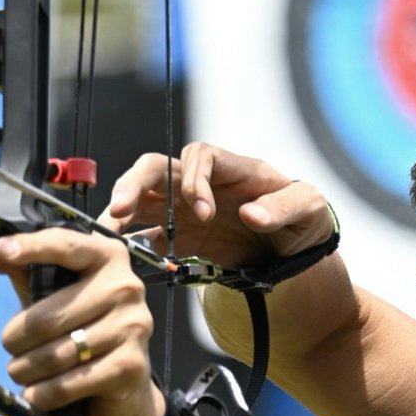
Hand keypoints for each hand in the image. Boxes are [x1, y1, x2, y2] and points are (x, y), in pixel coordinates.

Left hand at [0, 225, 165, 415]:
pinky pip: (68, 384)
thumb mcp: (57, 296)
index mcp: (108, 257)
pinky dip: (43, 394)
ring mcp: (133, 326)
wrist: (127, 388)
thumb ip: (27, 272)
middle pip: (46, 317)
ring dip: (26, 370)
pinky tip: (37, 394)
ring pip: (54, 355)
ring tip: (22, 373)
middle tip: (12, 349)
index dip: (29, 248)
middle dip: (15, 340)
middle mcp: (126, 286)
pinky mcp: (131, 366)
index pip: (64, 245)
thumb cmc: (86, 332)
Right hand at [106, 142, 333, 271]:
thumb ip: (285, 208)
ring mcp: (186, 211)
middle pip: (156, 169)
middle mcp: (203, 184)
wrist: (295, 255)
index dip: (195, 180)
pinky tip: (127, 259)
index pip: (199, 155)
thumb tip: (251, 214)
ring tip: (107, 235)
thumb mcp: (308, 209)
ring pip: (142, 200)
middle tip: (120, 211)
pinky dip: (137, 247)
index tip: (205, 214)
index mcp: (233, 170)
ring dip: (121, 214)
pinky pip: (150, 238)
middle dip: (133, 185)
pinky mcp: (181, 239)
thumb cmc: (303, 221)